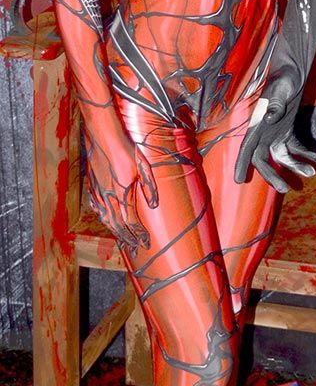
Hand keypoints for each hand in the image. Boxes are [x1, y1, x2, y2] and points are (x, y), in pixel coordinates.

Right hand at [85, 132, 157, 252]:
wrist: (103, 136)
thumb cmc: (126, 148)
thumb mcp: (143, 165)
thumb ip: (149, 186)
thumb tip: (154, 205)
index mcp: (123, 193)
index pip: (131, 221)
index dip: (139, 233)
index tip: (145, 243)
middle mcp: (109, 197)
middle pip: (118, 224)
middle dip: (128, 238)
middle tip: (135, 249)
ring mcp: (98, 192)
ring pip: (106, 218)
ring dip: (115, 230)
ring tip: (122, 239)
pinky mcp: (92, 185)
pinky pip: (97, 207)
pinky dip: (103, 217)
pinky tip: (105, 219)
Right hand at [234, 53, 315, 192]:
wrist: (293, 69)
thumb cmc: (284, 77)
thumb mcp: (281, 89)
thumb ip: (275, 103)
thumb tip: (269, 119)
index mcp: (258, 123)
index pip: (247, 147)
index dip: (241, 163)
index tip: (239, 180)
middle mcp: (264, 131)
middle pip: (263, 159)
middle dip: (272, 175)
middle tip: (285, 189)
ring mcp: (275, 131)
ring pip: (281, 156)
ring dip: (294, 166)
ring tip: (310, 173)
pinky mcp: (287, 129)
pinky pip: (293, 147)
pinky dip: (303, 155)